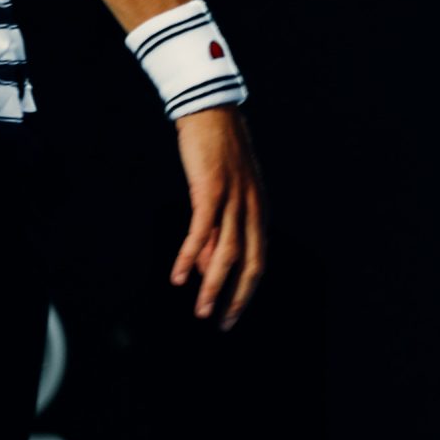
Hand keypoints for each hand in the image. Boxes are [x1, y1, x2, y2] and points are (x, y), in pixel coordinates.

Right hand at [172, 107, 266, 329]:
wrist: (212, 115)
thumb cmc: (216, 158)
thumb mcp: (222, 200)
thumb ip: (216, 235)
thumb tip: (209, 269)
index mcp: (259, 212)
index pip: (260, 261)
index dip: (247, 291)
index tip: (233, 315)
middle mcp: (253, 208)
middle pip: (251, 263)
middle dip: (237, 298)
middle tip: (221, 324)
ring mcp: (234, 199)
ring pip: (228, 252)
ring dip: (214, 286)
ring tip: (201, 311)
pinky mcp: (211, 189)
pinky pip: (202, 230)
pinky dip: (191, 256)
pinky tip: (179, 277)